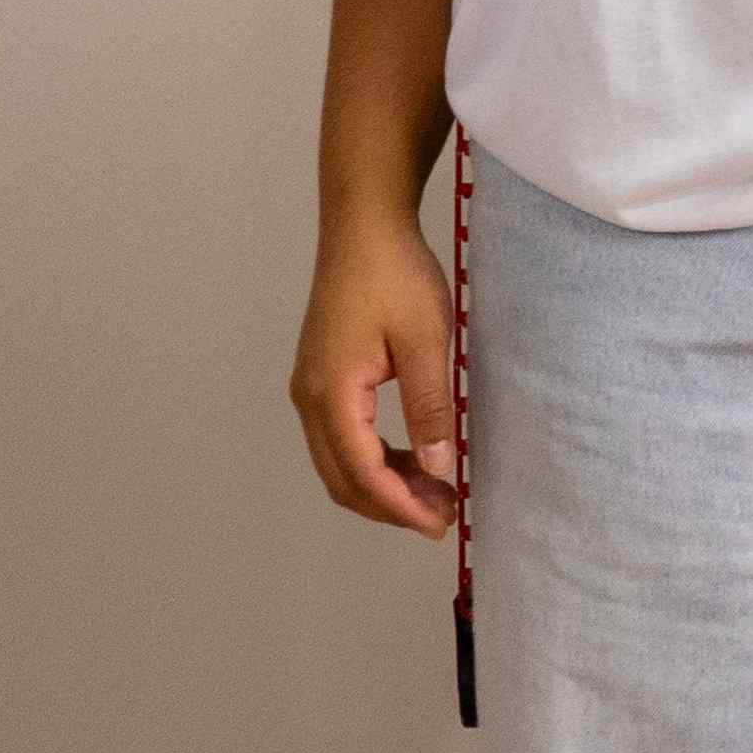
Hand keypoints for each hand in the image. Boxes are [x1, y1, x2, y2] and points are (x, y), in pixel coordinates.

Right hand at [290, 208, 462, 537]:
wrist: (364, 228)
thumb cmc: (396, 276)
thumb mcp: (426, 341)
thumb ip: (430, 407)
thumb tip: (439, 467)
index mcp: (331, 395)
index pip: (362, 473)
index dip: (401, 505)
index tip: (440, 524)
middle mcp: (309, 400)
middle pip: (342, 479)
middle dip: (391, 505)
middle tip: (443, 516)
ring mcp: (310, 390)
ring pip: (339, 463)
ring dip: (383, 485)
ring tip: (436, 492)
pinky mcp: (322, 379)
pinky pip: (342, 438)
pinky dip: (375, 459)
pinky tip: (414, 458)